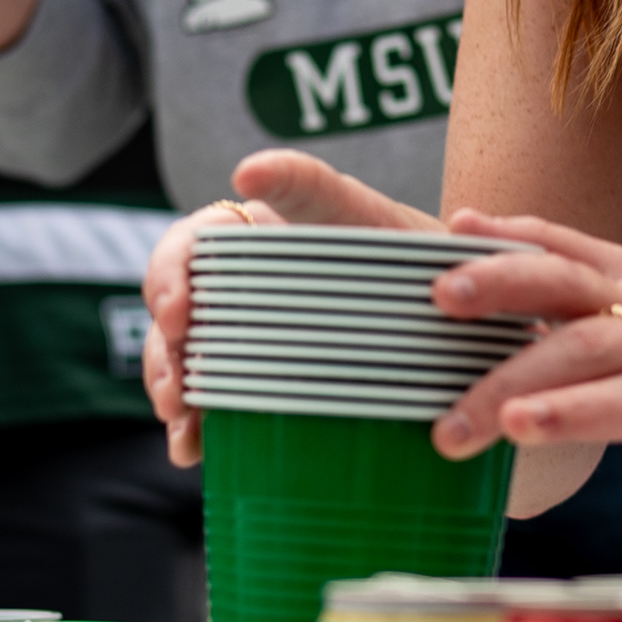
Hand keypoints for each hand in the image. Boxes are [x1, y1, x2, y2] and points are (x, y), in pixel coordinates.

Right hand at [146, 151, 444, 462]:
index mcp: (246, 235)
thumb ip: (306, 182)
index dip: (169, 276)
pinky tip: (192, 452)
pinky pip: (213, 400)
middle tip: (176, 383)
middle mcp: (235, 283)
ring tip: (182, 423)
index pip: (189, 246)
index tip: (177, 310)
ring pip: (183, 357)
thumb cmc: (401, 246)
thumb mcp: (356, 207)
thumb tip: (249, 170)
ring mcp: (244, 334)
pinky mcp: (260, 380)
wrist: (456, 307)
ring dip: (171, 390)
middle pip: (174, 310)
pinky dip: (195, 427)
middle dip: (165, 347)